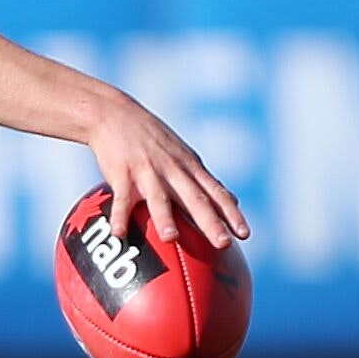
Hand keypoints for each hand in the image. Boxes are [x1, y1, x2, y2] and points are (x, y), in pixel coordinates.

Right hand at [85, 91, 248, 251]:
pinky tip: (119, 232)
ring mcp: (147, 171)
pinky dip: (119, 215)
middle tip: (223, 243)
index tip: (244, 234)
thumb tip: (233, 201)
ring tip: (171, 238)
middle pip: (194, 199)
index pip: (216, 193)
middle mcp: (173, 169)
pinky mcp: (122, 173)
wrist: (114, 114)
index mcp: (189, 167)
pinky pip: (121, 198)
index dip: (231, 214)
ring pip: (158, 198)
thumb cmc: (151, 138)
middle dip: (210, 222)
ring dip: (165, 218)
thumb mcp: (184, 154)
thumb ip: (205, 180)